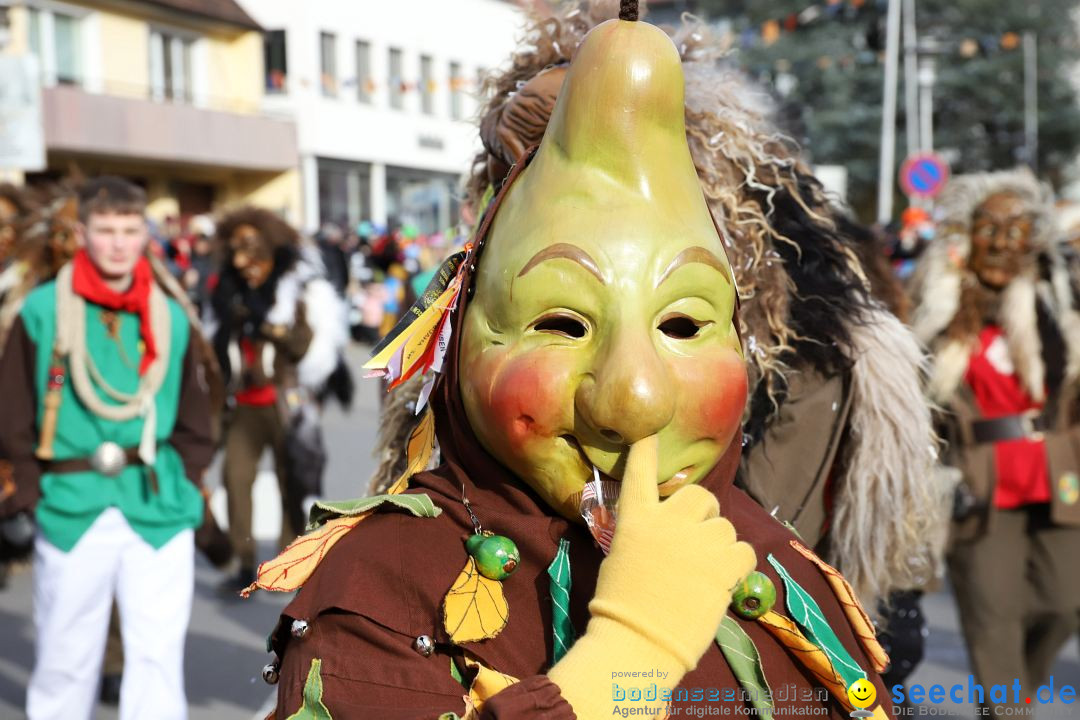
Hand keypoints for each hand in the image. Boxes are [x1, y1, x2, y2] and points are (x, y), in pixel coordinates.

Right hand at [548, 436, 755, 718]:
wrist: (638, 640)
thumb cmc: (622, 605)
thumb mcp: (623, 556)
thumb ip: (646, 534)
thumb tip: (669, 532)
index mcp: (636, 519)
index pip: (641, 472)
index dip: (647, 450)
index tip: (649, 433)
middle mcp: (668, 521)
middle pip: (700, 496)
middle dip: (704, 513)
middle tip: (697, 538)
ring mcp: (698, 541)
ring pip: (725, 527)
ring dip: (720, 544)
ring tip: (706, 570)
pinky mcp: (724, 564)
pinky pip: (744, 550)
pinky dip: (737, 564)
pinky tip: (724, 581)